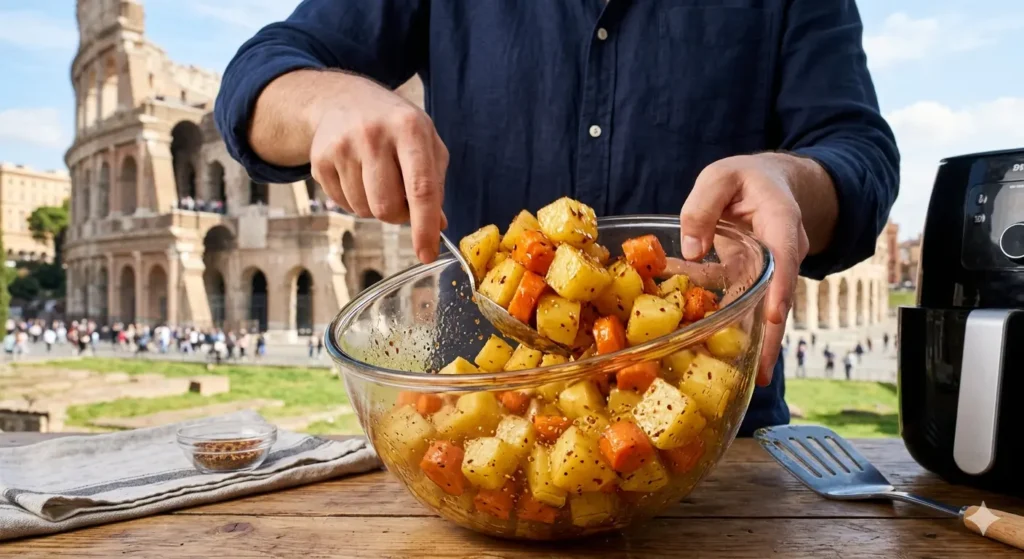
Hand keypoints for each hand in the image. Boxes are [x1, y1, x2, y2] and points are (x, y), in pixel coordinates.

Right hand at [307, 76, 447, 263]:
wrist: (343, 100)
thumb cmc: (394, 126)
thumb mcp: (425, 141)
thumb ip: (435, 182)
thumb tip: (438, 224)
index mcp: (409, 128)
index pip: (421, 188)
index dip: (424, 227)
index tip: (427, 253)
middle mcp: (373, 135)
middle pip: (387, 207)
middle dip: (397, 215)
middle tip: (400, 198)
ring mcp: (342, 146)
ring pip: (364, 210)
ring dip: (375, 206)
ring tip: (376, 178)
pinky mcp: (319, 159)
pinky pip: (343, 205)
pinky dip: (355, 200)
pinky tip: (357, 175)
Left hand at [679, 154, 812, 386]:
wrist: (768, 184)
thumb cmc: (745, 179)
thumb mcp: (720, 177)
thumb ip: (703, 207)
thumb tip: (692, 249)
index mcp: (781, 222)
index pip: (785, 258)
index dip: (780, 288)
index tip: (774, 317)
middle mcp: (781, 254)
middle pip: (779, 299)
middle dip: (770, 338)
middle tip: (762, 374)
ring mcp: (767, 272)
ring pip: (760, 311)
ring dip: (749, 343)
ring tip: (742, 379)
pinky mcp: (749, 281)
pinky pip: (735, 304)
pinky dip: (716, 320)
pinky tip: (700, 343)